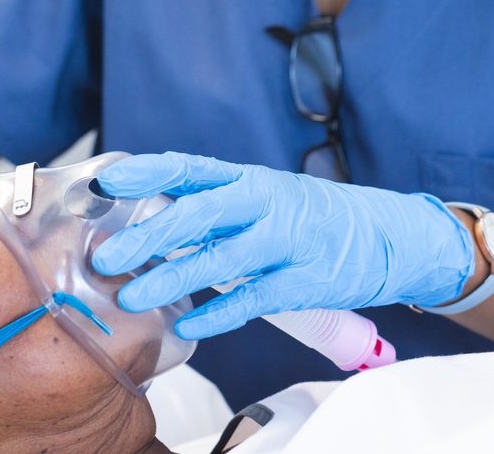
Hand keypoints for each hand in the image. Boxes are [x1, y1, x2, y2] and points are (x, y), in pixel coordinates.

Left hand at [89, 152, 474, 338]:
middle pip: (200, 213)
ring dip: (173, 278)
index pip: (191, 168)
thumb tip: (149, 221)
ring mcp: (288, 241)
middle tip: (106, 256)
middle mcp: (267, 203)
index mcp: (250, 179)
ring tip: (133, 297)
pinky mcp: (305, 280)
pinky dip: (220, 312)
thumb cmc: (313, 217)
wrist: (388, 235)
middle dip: (149, 235)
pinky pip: (255, 297)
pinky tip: (190, 325)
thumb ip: (215, 207)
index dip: (148, 174)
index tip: (105, 183)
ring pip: (222, 258)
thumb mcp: (265, 197)